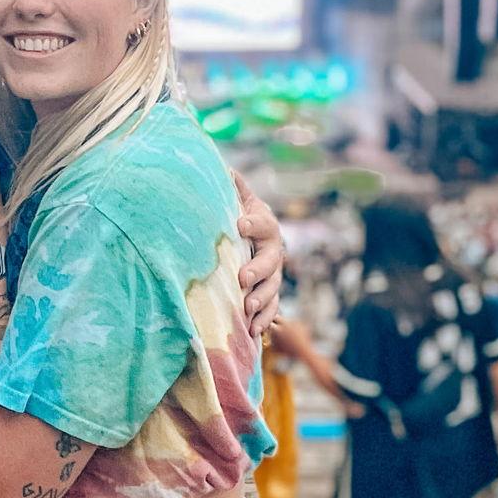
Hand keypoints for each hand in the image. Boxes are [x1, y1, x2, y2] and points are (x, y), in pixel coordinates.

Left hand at [232, 171, 283, 336]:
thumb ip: (233, 187)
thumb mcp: (239, 201)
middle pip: (269, 261)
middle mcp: (273, 251)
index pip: (261, 222)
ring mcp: (273, 275)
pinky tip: (253, 330)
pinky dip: (264, 320)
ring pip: (272, 288)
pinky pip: (272, 308)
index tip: (239, 225)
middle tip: (242, 277)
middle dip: (257, 270)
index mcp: (265, 225)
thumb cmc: (241, 218)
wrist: (257, 238)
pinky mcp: (270, 294)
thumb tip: (224, 167)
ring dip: (261, 299)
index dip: (252, 223)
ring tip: (248, 308)